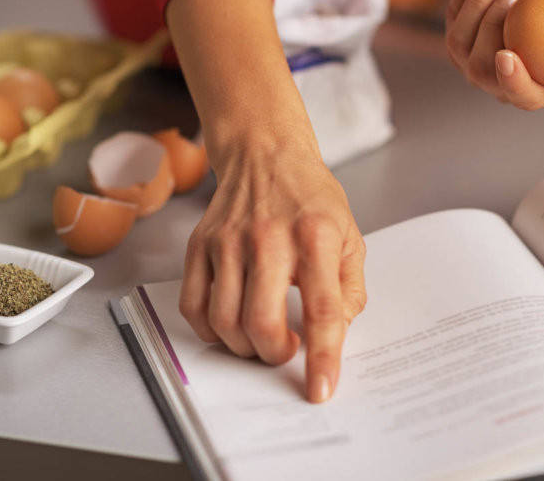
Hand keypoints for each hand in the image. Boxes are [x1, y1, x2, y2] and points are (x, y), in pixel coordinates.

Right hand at [180, 136, 365, 403]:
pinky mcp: (199, 244)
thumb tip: (335, 332)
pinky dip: (210, 330)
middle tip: (285, 351)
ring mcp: (228, 240)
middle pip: (261, 321)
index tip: (321, 389)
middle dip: (274, 354)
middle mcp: (269, 237)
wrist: (265, 154)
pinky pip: (194, 305)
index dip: (323, 356)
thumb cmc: (311, 198)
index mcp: (316, 236)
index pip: (322, 308)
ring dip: (243, 346)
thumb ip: (349, 289)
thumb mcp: (350, 237)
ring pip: (224, 320)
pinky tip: (230, 324)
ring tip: (260, 338)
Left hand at [444, 0, 543, 109]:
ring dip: (477, 3)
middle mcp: (496, 82)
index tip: (507, 54)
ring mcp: (471, 61)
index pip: (518, 95)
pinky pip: (454, 15)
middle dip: (490, 28)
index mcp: (534, 91)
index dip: (510, 80)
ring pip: (458, 41)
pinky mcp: (459, 34)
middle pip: (480, 68)